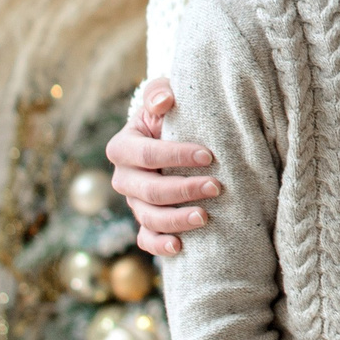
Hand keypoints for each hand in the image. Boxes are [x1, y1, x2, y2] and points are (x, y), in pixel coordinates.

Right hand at [105, 78, 219, 256]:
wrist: (173, 134)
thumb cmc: (171, 112)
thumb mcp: (164, 95)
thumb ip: (160, 92)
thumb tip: (164, 102)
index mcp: (123, 146)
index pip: (145, 154)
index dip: (175, 156)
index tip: (208, 156)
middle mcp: (124, 177)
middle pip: (147, 190)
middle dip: (182, 190)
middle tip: (216, 187)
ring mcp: (133, 203)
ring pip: (148, 218)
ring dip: (177, 220)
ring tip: (205, 217)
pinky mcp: (145, 221)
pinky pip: (146, 240)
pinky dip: (160, 246)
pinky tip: (180, 247)